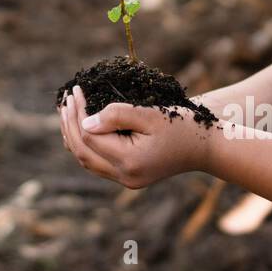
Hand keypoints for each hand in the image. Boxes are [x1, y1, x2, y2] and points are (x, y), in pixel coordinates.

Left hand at [58, 84, 217, 188]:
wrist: (206, 147)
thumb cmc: (182, 126)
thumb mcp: (150, 114)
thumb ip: (116, 115)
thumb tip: (85, 122)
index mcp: (130, 162)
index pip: (89, 137)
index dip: (78, 113)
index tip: (76, 90)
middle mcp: (125, 177)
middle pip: (83, 152)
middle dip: (69, 124)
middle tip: (65, 98)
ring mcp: (126, 180)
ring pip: (87, 160)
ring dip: (73, 136)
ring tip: (67, 111)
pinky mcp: (129, 176)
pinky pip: (97, 162)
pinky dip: (85, 145)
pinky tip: (80, 127)